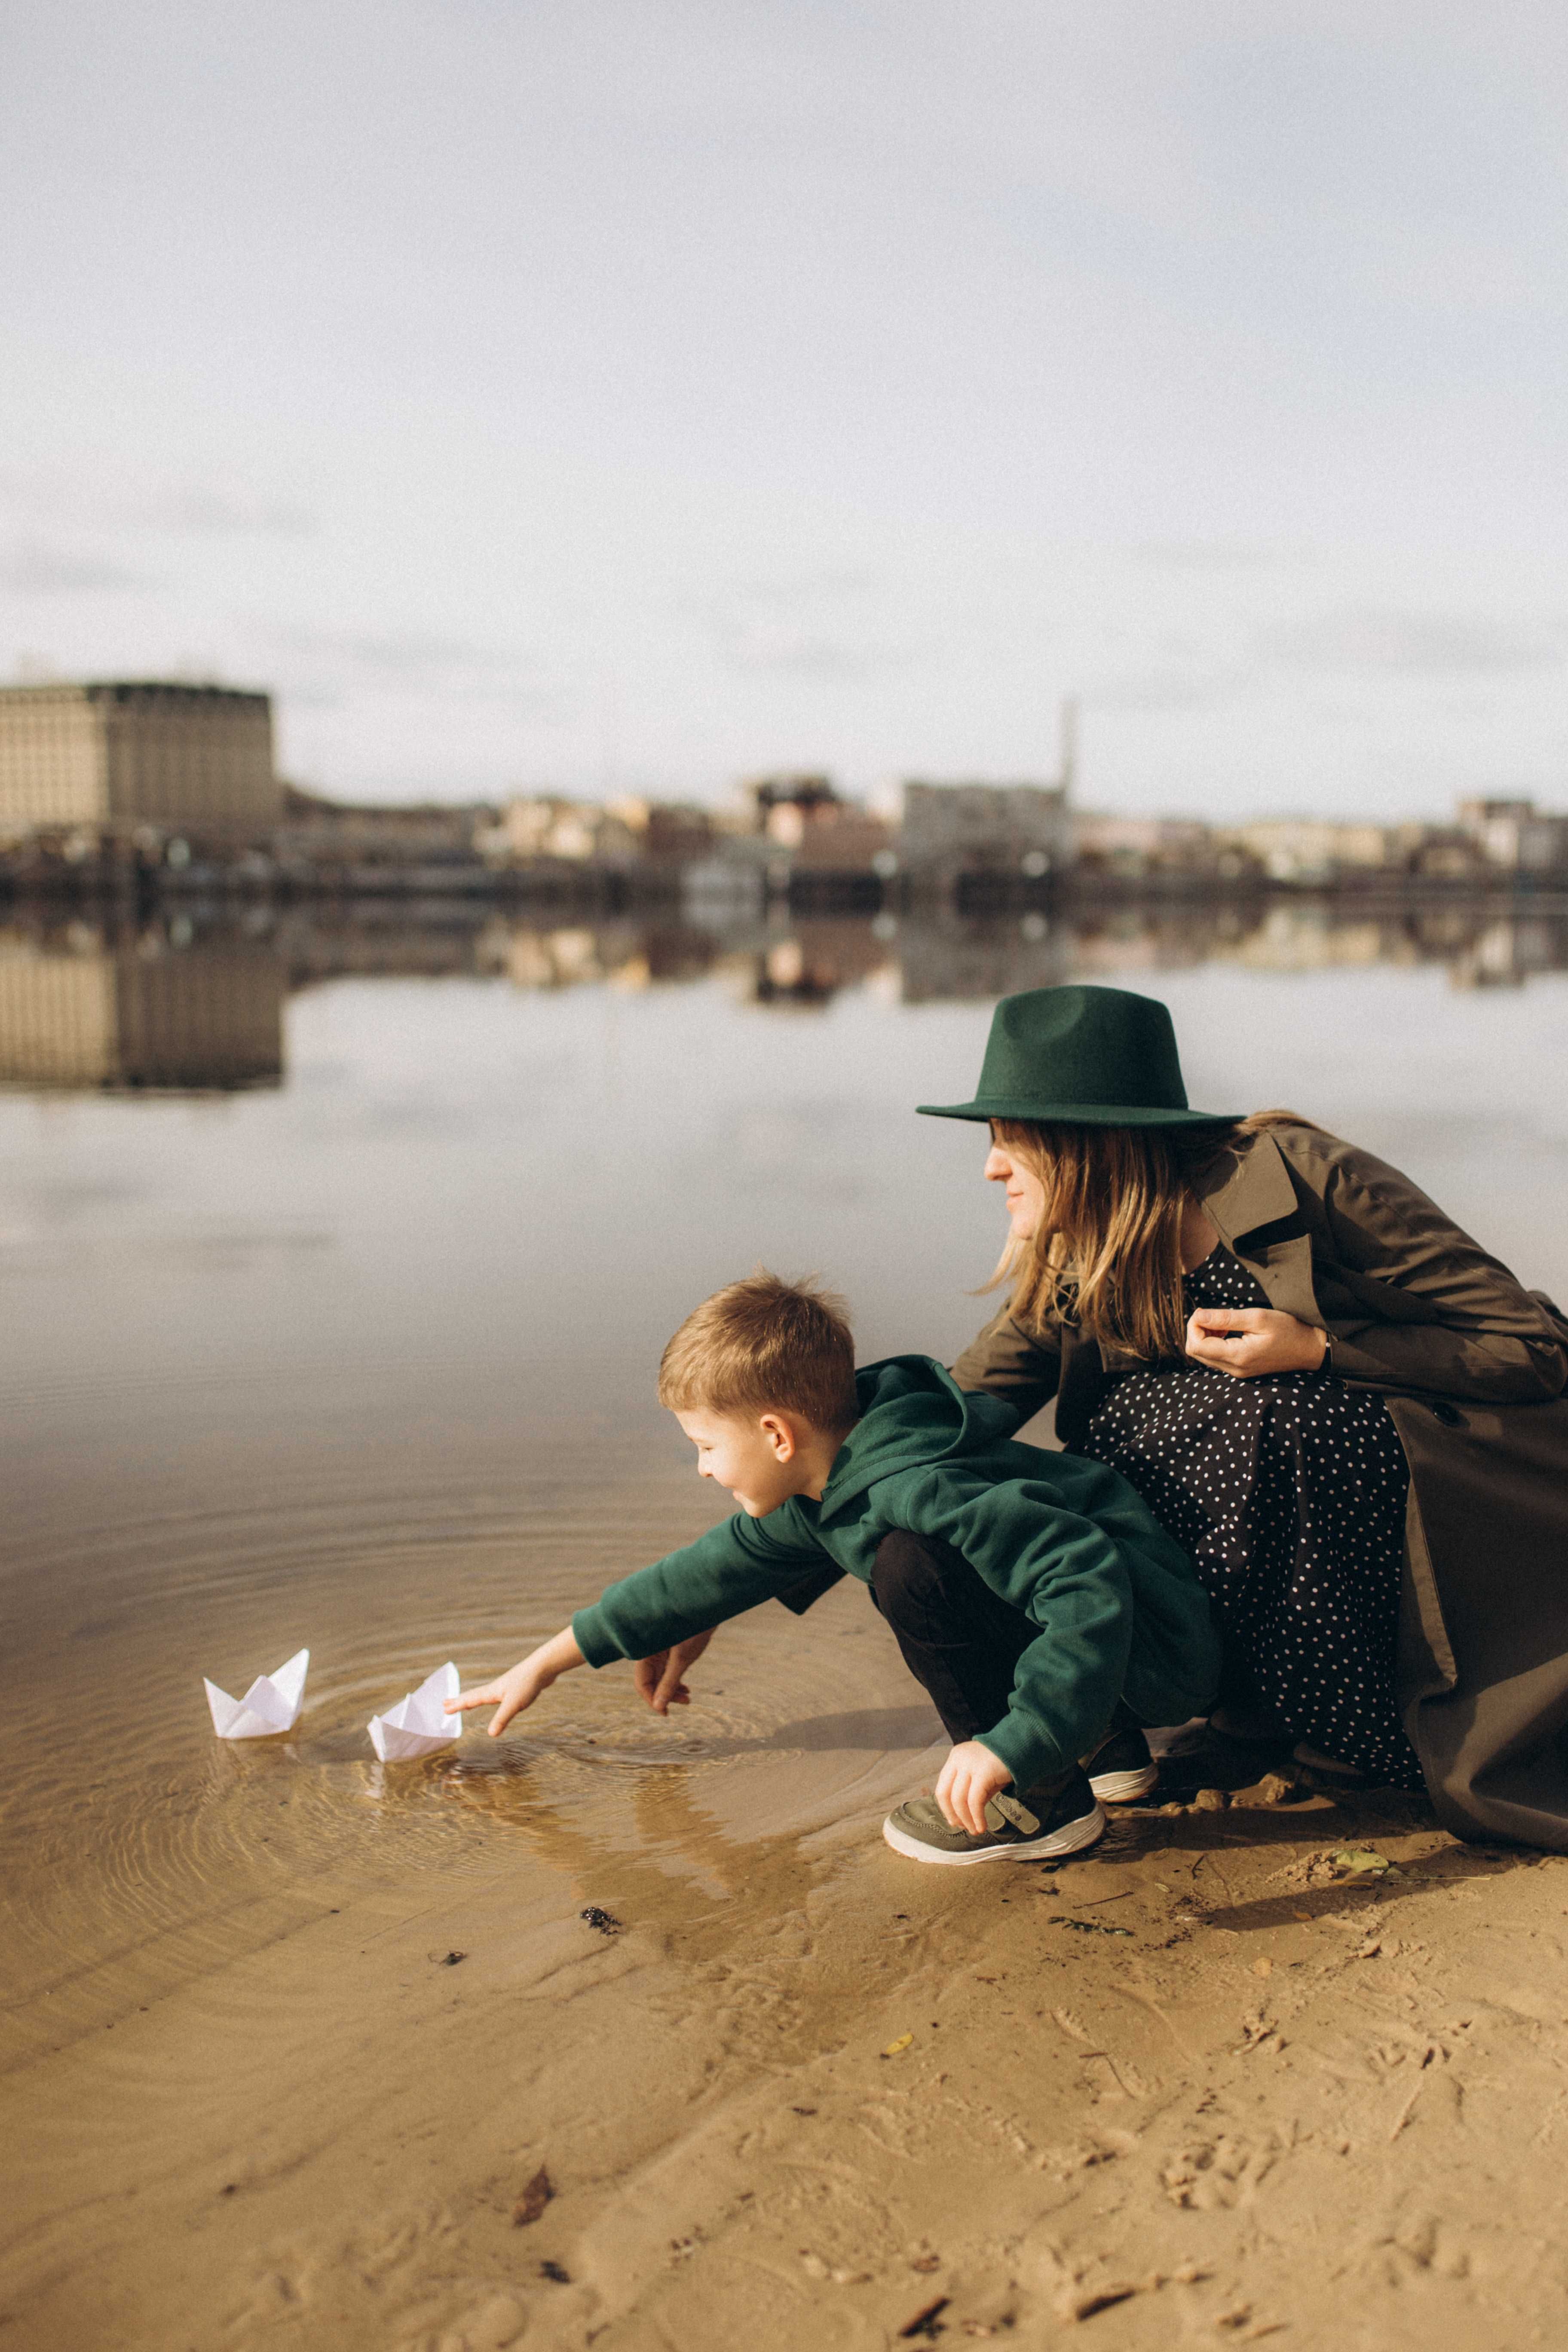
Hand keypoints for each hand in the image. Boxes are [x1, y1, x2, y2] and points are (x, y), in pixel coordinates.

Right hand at [445, 1628, 583, 1736]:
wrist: (543, 1667)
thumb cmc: (528, 1684)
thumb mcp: (513, 1705)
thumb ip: (501, 1719)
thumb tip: (490, 1735)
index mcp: (492, 1692)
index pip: (471, 1699)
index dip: (458, 1705)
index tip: (444, 1708)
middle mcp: (495, 1688)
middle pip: (473, 1695)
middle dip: (459, 1700)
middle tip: (445, 1703)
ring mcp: (505, 1687)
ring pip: (484, 1694)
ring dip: (472, 1698)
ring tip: (466, 1702)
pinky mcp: (514, 1687)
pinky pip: (496, 1695)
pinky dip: (487, 1698)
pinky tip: (495, 1699)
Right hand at [632, 1629, 715, 1713]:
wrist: (705, 1606)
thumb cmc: (693, 1629)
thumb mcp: (682, 1658)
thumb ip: (669, 1682)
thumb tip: (658, 1707)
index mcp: (646, 1653)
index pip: (642, 1684)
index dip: (652, 1700)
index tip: (666, 1713)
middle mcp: (650, 1653)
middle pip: (652, 1682)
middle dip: (666, 1696)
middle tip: (686, 1702)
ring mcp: (660, 1652)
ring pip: (660, 1678)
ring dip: (672, 1690)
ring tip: (688, 1698)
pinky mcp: (670, 1650)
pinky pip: (667, 1670)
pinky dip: (676, 1681)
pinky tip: (686, 1688)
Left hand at [935, 1739, 1013, 1835]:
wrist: (1022, 1747)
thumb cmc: (1002, 1763)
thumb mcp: (982, 1778)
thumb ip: (971, 1794)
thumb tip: (963, 1818)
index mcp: (955, 1758)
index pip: (942, 1787)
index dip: (946, 1808)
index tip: (955, 1822)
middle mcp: (959, 1759)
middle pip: (945, 1794)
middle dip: (954, 1815)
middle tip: (964, 1827)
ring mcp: (969, 1764)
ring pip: (959, 1799)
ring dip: (966, 1819)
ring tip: (975, 1830)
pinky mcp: (983, 1771)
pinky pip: (974, 1801)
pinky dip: (977, 1817)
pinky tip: (982, 1826)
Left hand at [1185, 1307, 1327, 1379]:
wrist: (1310, 1349)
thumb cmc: (1288, 1330)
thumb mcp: (1257, 1318)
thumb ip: (1225, 1318)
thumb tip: (1198, 1315)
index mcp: (1237, 1357)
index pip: (1196, 1345)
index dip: (1194, 1326)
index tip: (1207, 1312)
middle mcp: (1233, 1369)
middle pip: (1196, 1352)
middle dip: (1198, 1331)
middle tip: (1215, 1317)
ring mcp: (1237, 1371)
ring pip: (1204, 1355)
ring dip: (1206, 1337)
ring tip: (1224, 1324)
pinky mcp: (1241, 1369)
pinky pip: (1216, 1358)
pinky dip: (1215, 1343)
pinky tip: (1228, 1332)